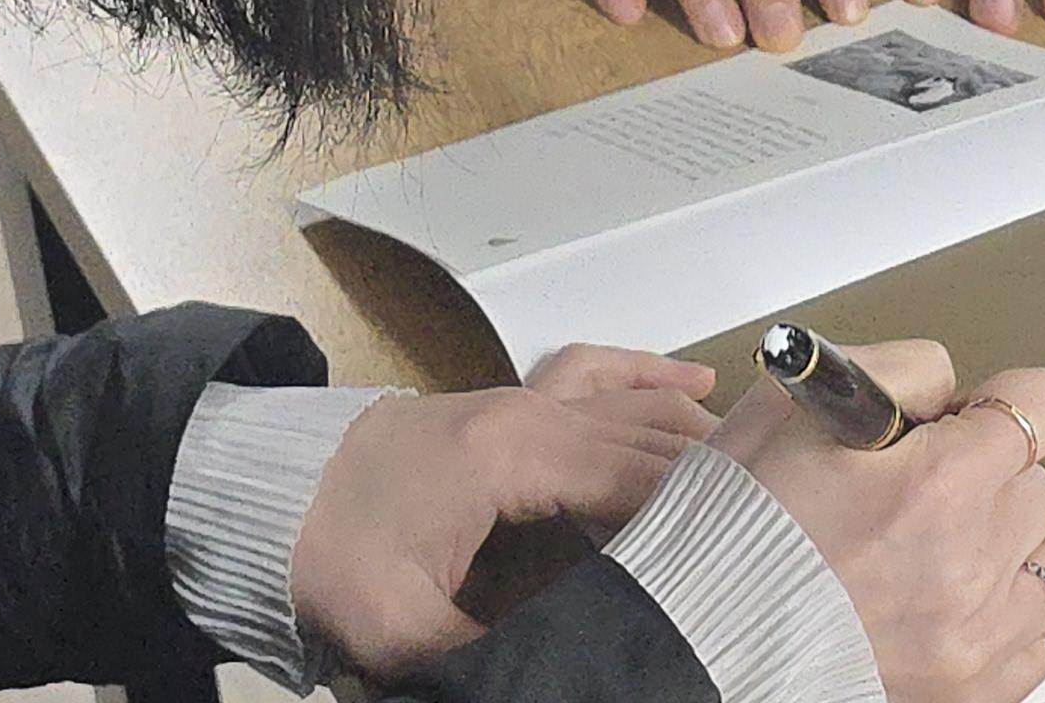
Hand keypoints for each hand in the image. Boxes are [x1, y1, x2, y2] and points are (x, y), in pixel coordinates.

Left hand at [288, 346, 717, 675]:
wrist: (266, 496)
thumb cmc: (331, 557)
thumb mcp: (402, 632)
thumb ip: (486, 657)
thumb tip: (556, 675)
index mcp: (513, 456)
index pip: (629, 477)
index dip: (692, 513)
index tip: (749, 544)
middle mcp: (528, 413)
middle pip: (641, 438)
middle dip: (710, 475)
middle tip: (778, 515)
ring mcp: (517, 401)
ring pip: (627, 402)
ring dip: (687, 431)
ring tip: (750, 465)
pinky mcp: (503, 407)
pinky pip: (589, 372)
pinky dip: (642, 373)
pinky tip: (687, 384)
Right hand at [719, 340, 1044, 702]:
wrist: (696, 642)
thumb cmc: (734, 529)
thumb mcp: (796, 402)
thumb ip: (895, 369)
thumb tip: (947, 385)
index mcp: (937, 485)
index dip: (1002, 397)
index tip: (970, 416)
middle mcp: (970, 566)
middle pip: (1037, 483)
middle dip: (986, 473)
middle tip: (918, 487)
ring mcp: (975, 639)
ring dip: (1005, 547)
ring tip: (940, 549)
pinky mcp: (967, 692)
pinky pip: (1034, 639)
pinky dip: (998, 617)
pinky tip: (941, 603)